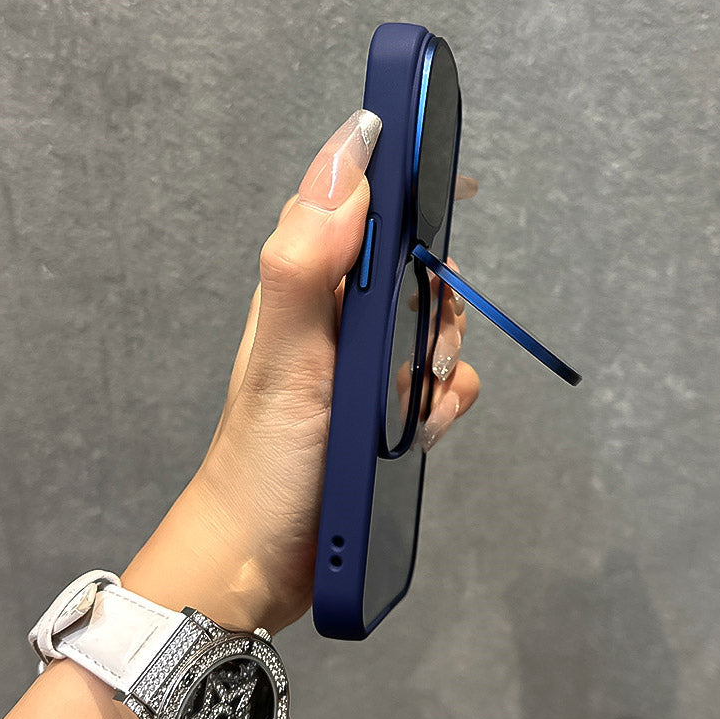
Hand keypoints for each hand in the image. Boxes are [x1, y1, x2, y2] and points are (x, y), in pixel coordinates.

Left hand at [122, 110, 480, 633]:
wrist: (269, 554)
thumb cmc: (268, 453)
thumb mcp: (284, 357)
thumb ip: (304, 262)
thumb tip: (349, 164)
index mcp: (306, 285)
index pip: (353, 202)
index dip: (398, 176)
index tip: (451, 178)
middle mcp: (338, 315)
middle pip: (413, 265)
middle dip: (434, 295)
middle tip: (418, 343)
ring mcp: (368, 362)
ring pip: (436, 324)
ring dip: (442, 356)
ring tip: (414, 398)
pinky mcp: (391, 405)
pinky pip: (446, 382)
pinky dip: (445, 401)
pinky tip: (420, 429)